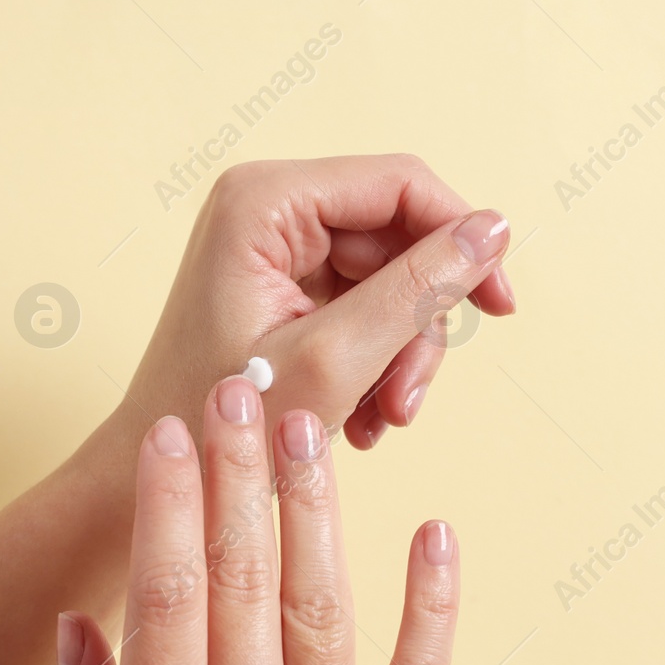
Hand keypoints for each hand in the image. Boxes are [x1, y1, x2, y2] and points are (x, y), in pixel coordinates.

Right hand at [48, 375, 460, 664]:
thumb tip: (80, 625)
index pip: (163, 599)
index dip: (167, 506)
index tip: (171, 435)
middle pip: (239, 581)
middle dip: (238, 472)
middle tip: (242, 388)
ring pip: (321, 609)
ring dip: (313, 509)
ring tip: (307, 427)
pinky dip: (434, 603)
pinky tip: (436, 531)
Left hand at [116, 154, 512, 452]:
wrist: (165, 479)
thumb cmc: (223, 426)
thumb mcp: (335, 359)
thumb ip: (417, 290)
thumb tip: (494, 230)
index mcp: (266, 201)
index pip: (400, 185)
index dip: (462, 237)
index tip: (499, 305)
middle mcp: (269, 208)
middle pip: (398, 237)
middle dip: (416, 324)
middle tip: (408, 401)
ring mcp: (275, 248)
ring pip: (389, 280)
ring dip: (399, 354)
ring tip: (382, 419)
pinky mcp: (284, 286)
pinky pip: (363, 306)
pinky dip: (375, 361)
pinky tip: (361, 415)